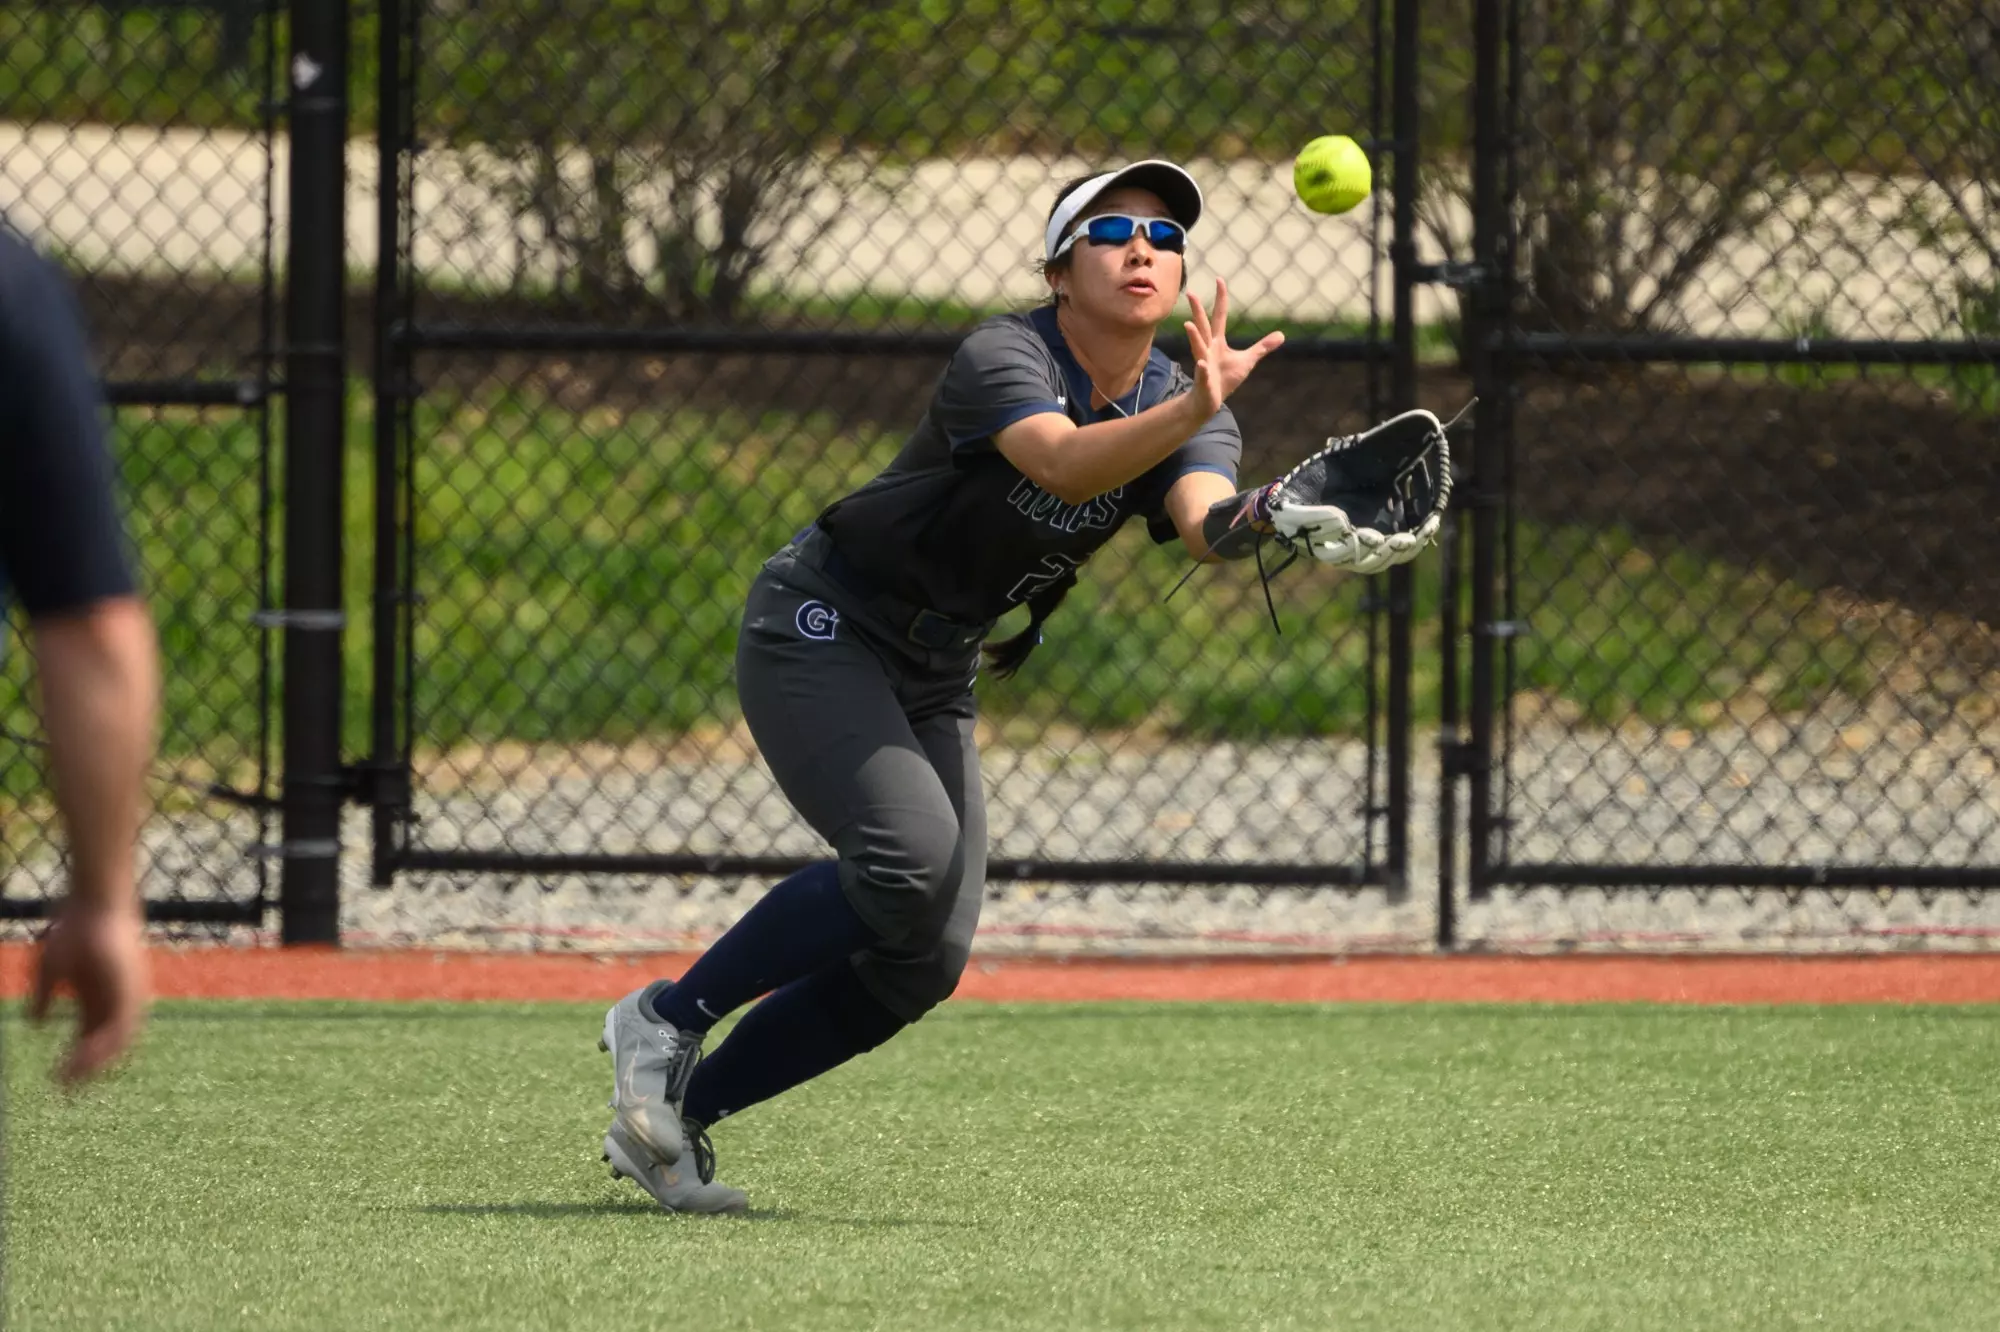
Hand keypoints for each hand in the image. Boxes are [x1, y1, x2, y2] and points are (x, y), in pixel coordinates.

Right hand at [30, 898, 148, 1085]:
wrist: (95, 906)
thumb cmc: (72, 932)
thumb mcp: (50, 970)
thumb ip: (43, 998)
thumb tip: (36, 1024)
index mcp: (97, 998)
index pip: (88, 1038)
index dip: (73, 1060)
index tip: (55, 1079)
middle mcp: (116, 1001)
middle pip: (105, 1045)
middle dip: (86, 1070)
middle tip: (67, 1093)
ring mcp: (127, 997)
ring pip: (117, 1041)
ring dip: (95, 1063)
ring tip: (75, 1082)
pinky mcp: (133, 990)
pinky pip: (123, 1025)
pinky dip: (106, 1044)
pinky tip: (88, 1059)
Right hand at [1185, 278, 1284, 419]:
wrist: (1208, 401)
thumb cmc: (1224, 379)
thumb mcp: (1247, 361)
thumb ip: (1262, 347)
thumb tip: (1282, 335)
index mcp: (1217, 342)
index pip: (1219, 316)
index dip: (1221, 298)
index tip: (1219, 279)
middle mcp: (1208, 349)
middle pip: (1203, 326)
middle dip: (1197, 310)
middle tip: (1191, 293)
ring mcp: (1204, 364)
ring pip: (1198, 347)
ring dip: (1194, 337)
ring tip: (1188, 324)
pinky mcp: (1204, 380)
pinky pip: (1203, 374)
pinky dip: (1202, 369)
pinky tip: (1202, 364)